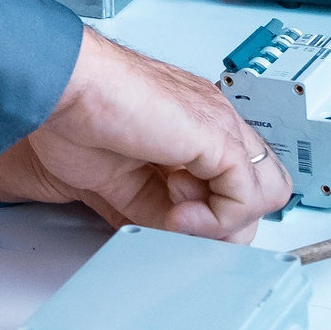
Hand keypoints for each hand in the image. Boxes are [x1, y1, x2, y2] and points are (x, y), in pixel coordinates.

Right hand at [0, 29, 289, 242]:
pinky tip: (177, 214)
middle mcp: (212, 123)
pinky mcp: (219, 137)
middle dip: (223, 225)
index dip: (211, 215)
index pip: (234, 181)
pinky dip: (215, 221)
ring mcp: (219, 126)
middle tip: (177, 225)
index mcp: (190, 129)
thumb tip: (179, 240)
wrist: (63, 89)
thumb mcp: (124, 184)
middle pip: (259, 189)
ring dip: (223, 223)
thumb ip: (158, 209)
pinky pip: (247, 195)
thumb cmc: (73, 117)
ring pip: (267, 192)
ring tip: (177, 217)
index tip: (171, 223)